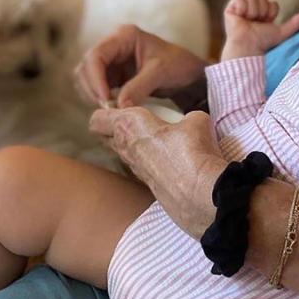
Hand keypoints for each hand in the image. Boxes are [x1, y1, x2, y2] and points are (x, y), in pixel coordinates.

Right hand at [75, 24, 208, 109]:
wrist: (188, 74)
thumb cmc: (178, 65)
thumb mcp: (160, 73)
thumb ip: (139, 88)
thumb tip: (118, 107)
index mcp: (123, 36)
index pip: (96, 56)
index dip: (95, 79)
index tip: (104, 99)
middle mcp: (113, 45)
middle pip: (86, 67)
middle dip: (92, 89)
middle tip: (107, 108)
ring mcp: (111, 60)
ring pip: (86, 78)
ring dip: (92, 94)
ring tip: (110, 109)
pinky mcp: (112, 75)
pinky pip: (94, 87)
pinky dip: (97, 98)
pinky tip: (110, 107)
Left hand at [89, 107, 226, 237]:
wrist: (200, 192)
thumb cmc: (192, 149)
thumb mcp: (196, 120)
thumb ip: (188, 118)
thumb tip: (192, 123)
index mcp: (128, 126)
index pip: (98, 119)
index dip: (105, 111)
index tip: (120, 106)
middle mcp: (125, 149)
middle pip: (106, 138)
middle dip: (115, 129)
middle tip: (136, 121)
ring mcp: (136, 171)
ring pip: (124, 155)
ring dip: (134, 147)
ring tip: (155, 140)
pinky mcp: (149, 187)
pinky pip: (143, 170)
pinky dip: (151, 164)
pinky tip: (171, 162)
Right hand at [221, 0, 298, 60]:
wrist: (249, 45)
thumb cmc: (262, 42)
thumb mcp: (280, 33)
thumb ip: (293, 25)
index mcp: (262, 12)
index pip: (270, 3)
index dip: (270, 13)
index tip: (265, 23)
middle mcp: (251, 8)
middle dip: (262, 11)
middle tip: (256, 22)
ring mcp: (240, 7)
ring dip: (253, 12)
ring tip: (248, 21)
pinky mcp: (230, 8)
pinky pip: (240, 0)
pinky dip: (242, 10)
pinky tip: (240, 18)